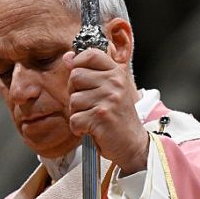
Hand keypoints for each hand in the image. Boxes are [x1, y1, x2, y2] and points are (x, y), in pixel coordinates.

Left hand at [63, 49, 148, 174]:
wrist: (132, 144)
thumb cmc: (117, 116)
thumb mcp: (107, 89)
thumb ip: (88, 71)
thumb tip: (67, 57)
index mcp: (116, 73)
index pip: (91, 54)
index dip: (79, 63)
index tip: (82, 77)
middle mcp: (114, 83)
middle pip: (75, 76)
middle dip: (75, 92)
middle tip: (89, 104)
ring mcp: (109, 99)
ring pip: (73, 99)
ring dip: (77, 112)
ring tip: (92, 117)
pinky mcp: (101, 117)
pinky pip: (74, 119)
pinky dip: (78, 128)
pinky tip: (91, 129)